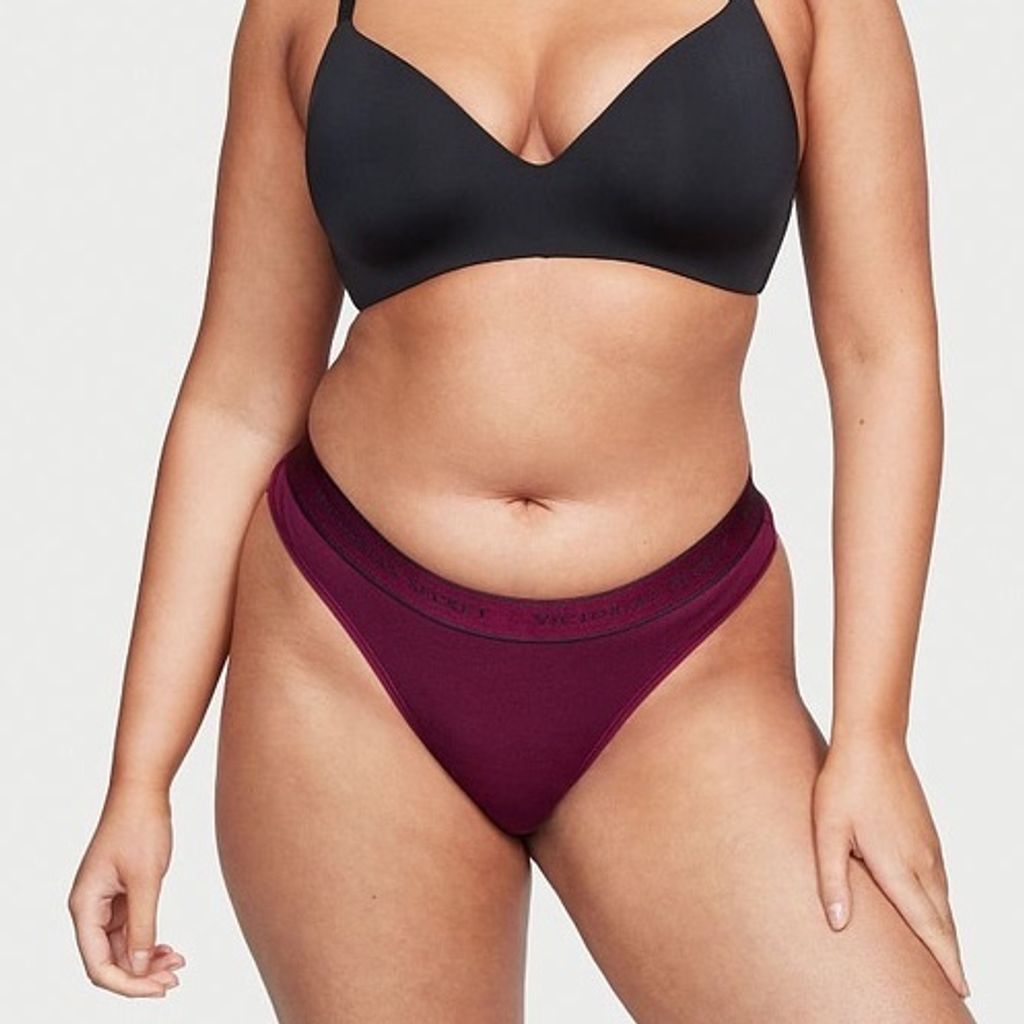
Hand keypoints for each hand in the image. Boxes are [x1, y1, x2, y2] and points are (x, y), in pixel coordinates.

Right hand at [67, 783, 185, 996]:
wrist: (143, 791)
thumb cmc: (140, 828)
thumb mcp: (146, 879)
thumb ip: (143, 925)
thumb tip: (140, 968)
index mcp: (84, 908)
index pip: (98, 965)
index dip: (127, 984)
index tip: (158, 989)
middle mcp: (90, 910)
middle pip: (109, 961)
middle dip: (140, 976)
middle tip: (174, 980)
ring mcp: (105, 903)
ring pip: (123, 948)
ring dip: (148, 961)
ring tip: (177, 965)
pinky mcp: (121, 895)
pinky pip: (132, 931)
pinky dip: (150, 942)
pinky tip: (170, 949)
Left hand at [811, 734, 968, 997]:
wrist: (872, 742)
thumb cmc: (843, 785)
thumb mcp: (826, 831)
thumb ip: (833, 879)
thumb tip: (838, 924)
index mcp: (898, 865)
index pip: (928, 925)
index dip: (945, 959)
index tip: (961, 987)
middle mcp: (922, 861)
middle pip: (943, 920)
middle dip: (950, 954)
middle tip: (957, 987)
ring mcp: (929, 846)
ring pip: (944, 900)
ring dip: (947, 931)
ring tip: (946, 958)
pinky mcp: (927, 833)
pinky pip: (940, 880)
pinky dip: (943, 906)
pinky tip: (934, 912)